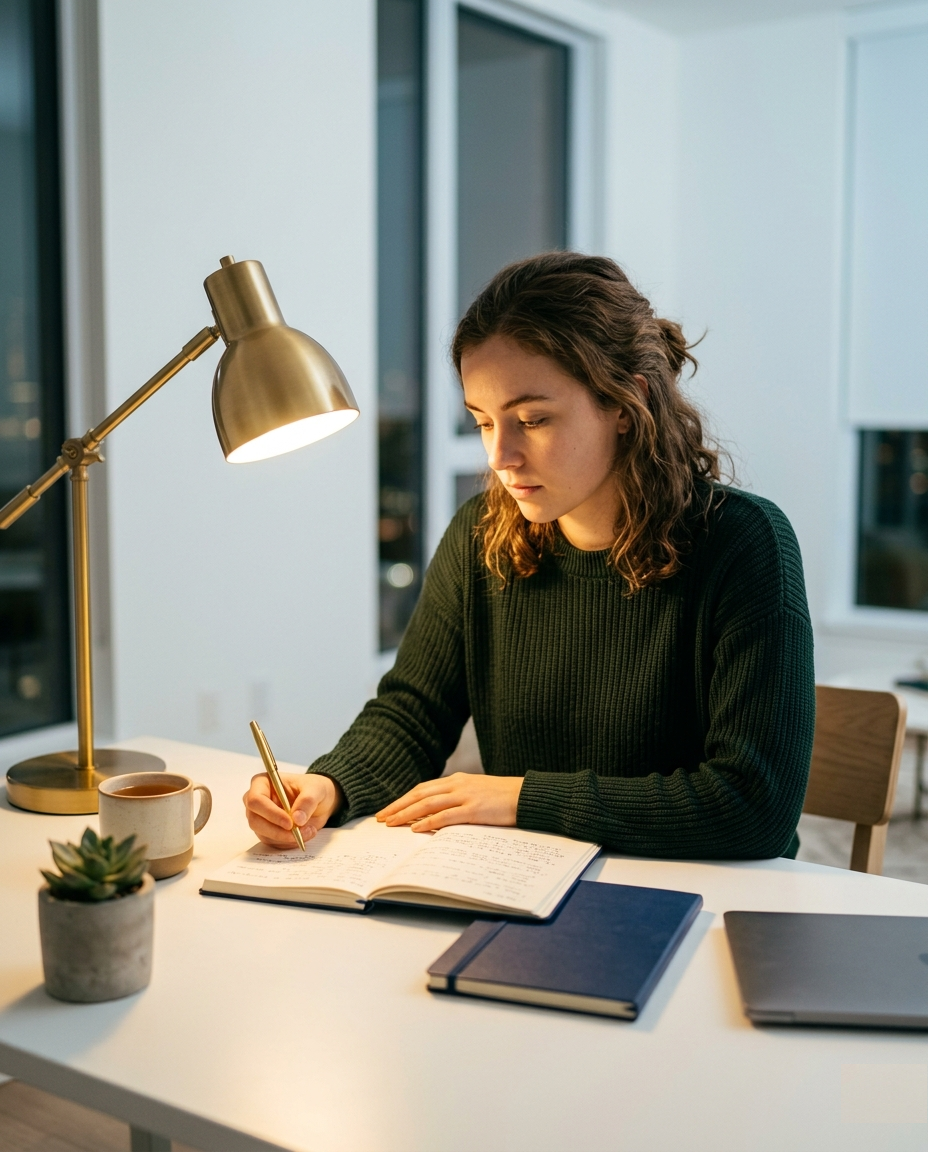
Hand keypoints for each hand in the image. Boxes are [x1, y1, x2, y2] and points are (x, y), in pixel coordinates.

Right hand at [243, 773, 342, 847]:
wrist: (319, 801)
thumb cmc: (313, 788)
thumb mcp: (317, 789)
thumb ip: (307, 801)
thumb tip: (297, 818)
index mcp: (262, 783)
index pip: (256, 800)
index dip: (271, 813)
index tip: (290, 823)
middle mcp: (256, 801)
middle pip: (255, 821)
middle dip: (278, 831)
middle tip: (299, 832)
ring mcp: (259, 818)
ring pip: (264, 835)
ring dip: (287, 838)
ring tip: (309, 831)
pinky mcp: (266, 832)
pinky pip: (273, 842)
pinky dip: (289, 842)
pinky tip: (303, 835)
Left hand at [376, 773, 522, 832]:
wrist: (527, 796)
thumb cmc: (503, 797)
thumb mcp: (477, 792)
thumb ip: (458, 798)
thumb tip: (437, 813)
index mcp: (457, 779)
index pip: (422, 788)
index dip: (403, 799)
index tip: (389, 809)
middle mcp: (457, 785)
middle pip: (419, 794)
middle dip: (398, 806)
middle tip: (381, 818)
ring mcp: (465, 796)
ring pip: (428, 803)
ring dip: (406, 814)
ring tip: (391, 823)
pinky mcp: (474, 809)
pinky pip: (446, 816)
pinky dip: (428, 822)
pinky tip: (416, 829)